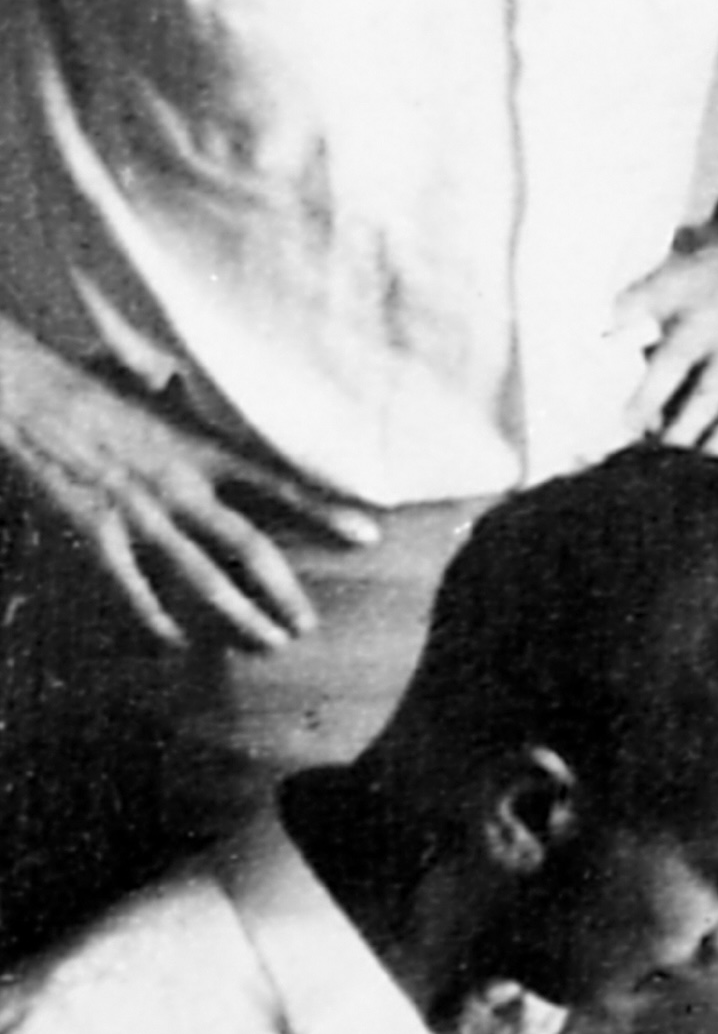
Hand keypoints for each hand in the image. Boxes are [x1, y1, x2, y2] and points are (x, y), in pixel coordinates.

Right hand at [0, 320, 379, 648]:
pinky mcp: (97, 534)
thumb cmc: (96, 388)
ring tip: (268, 644)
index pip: (279, 483)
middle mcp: (180, 485)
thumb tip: (230, 398)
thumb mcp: (163, 393)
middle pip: (250, 547)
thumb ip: (204, 408)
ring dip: (239, 616)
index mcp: (202, 447)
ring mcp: (140, 514)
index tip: (368, 535)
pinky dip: (156, 620)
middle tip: (309, 624)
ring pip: (201, 578)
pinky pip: (133, 590)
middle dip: (285, 591)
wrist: (29, 397)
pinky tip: (177, 643)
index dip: (326, 510)